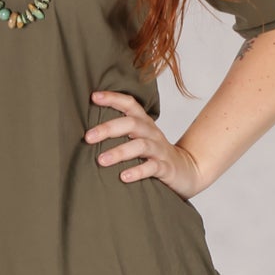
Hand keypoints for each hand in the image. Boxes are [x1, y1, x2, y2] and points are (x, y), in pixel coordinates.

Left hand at [86, 90, 204, 198]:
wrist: (187, 171)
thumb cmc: (154, 154)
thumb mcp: (139, 139)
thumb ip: (120, 132)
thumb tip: (87, 131)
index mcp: (144, 123)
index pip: (130, 104)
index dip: (113, 98)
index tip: (93, 97)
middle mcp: (151, 133)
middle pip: (131, 124)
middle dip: (108, 129)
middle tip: (88, 137)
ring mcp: (159, 150)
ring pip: (140, 146)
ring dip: (119, 152)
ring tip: (101, 161)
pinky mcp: (166, 168)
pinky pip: (152, 167)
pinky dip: (137, 171)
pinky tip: (123, 177)